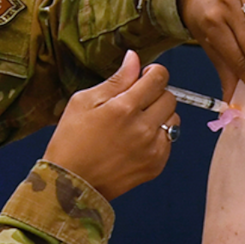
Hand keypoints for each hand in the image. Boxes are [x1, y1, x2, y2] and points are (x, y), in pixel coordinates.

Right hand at [44, 51, 179, 200]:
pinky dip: (158, 137)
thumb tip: (134, 58)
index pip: (159, 78)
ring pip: (173, 119)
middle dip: (156, 94)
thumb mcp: (83, 102)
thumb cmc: (71, 141)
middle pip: (170, 97)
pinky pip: (169, 141)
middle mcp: (143, 128)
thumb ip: (115, 80)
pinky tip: (136, 140)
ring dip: (159, 115)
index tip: (144, 76)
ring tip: (137, 122)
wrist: (71, 185)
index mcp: (124, 108)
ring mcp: (152, 149)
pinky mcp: (156, 165)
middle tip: (136, 101)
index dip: (153, 73)